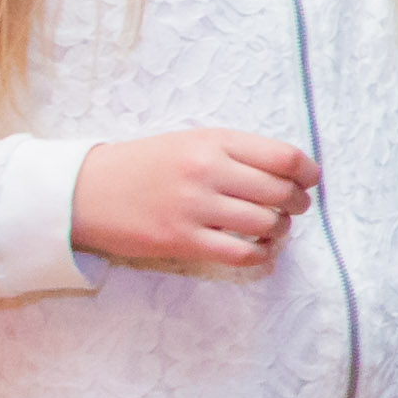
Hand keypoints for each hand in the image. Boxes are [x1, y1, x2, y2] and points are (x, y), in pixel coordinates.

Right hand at [72, 127, 317, 270]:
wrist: (87, 189)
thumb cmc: (144, 165)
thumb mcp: (190, 141)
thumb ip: (235, 152)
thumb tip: (290, 170)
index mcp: (213, 141)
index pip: (283, 156)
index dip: (307, 172)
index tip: (310, 180)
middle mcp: (207, 170)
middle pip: (280, 191)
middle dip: (298, 203)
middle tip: (295, 208)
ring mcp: (194, 207)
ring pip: (265, 223)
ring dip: (280, 230)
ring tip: (274, 228)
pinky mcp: (182, 240)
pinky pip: (241, 254)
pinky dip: (261, 256)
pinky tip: (261, 251)